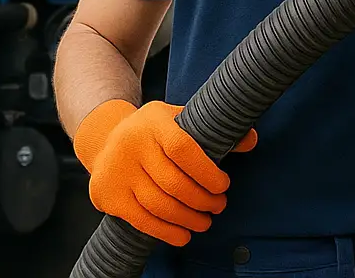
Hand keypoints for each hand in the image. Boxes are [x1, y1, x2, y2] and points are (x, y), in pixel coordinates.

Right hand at [73, 99, 256, 245]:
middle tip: (218, 206)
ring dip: (188, 219)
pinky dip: (167, 232)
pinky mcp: (109, 195)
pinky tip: (183, 234)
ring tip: (204, 222)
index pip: (182, 148)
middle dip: (202, 200)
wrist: (104, 141)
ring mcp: (118, 170)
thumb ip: (211, 129)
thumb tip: (250, 140)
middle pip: (173, 183)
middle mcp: (132, 144)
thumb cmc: (152, 133)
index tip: (223, 185)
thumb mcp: (177, 119)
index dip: (207, 172)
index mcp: (153, 122)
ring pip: (159, 205)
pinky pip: (142, 220)